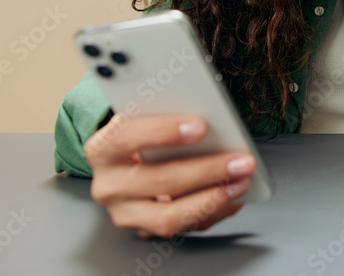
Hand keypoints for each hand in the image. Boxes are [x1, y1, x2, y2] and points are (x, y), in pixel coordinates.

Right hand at [83, 114, 256, 238]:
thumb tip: (212, 116)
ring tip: (241, 182)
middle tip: (240, 160)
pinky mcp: (145, 230)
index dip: (164, 132)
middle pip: (160, 181)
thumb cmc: (140, 134)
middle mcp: (109, 185)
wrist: (122, 161)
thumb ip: (166, 113)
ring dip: (213, 199)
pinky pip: (184, 228)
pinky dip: (214, 213)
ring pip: (169, 216)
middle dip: (207, 170)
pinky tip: (233, 198)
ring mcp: (126, 213)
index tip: (201, 127)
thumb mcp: (143, 116)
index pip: (127, 138)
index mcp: (103, 149)